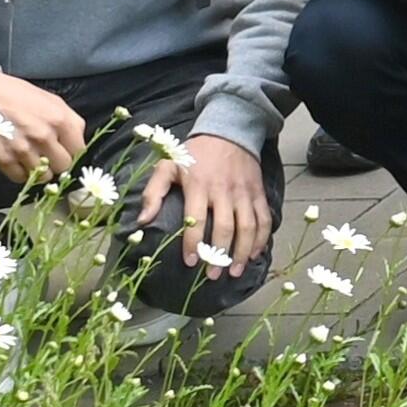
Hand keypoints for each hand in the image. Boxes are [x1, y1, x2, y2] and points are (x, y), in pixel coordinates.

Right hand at [0, 68, 89, 182]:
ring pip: (43, 177)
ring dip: (38, 170)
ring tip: (29, 157)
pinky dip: (20, 172)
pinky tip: (16, 160)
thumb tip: (75, 143)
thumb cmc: (17, 94)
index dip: (71, 151)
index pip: (79, 151)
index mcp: (60, 120)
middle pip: (62, 167)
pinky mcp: (3, 159)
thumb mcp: (52, 101)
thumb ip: (69, 122)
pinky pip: (20, 178)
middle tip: (46, 155)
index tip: (63, 150)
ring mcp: (23, 149)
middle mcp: (44, 136)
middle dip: (56, 162)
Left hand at [139, 135, 277, 277]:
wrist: (230, 132)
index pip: (196, 220)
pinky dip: (261, 239)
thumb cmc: (194, 153)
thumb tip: (141, 221)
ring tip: (234, 271)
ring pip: (248, 227)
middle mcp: (223, 191)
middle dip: (220, 255)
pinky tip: (254, 254)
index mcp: (198, 185)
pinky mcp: (258, 193)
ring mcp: (244, 193)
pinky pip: (264, 219)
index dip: (194, 243)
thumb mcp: (167, 166)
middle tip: (212, 274)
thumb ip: (153, 193)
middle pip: (225, 228)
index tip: (191, 262)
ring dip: (242, 252)